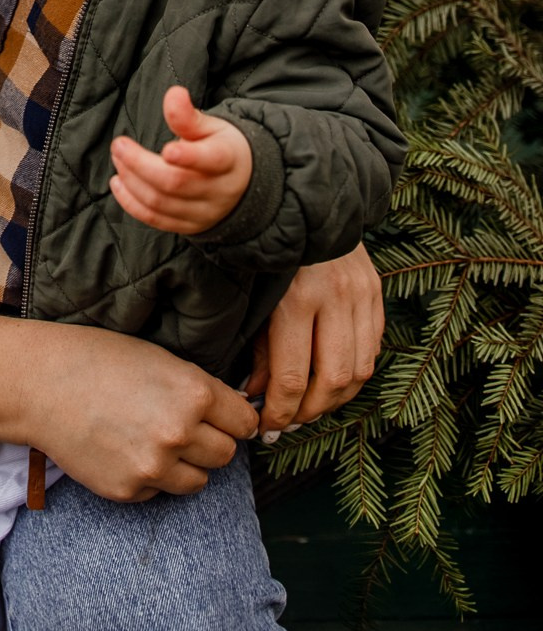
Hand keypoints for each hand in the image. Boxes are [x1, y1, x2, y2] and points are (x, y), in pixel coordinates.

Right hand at [0, 312, 257, 502]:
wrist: (41, 383)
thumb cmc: (98, 359)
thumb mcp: (159, 359)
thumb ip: (197, 389)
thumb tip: (233, 412)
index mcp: (193, 392)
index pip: (244, 421)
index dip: (235, 418)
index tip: (225, 418)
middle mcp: (180, 433)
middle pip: (226, 454)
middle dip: (211, 441)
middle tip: (183, 427)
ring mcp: (155, 466)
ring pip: (199, 480)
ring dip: (186, 465)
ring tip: (154, 440)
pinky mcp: (130, 490)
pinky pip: (159, 492)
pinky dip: (150, 477)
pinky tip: (125, 450)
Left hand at [108, 86, 252, 234]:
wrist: (242, 184)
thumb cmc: (221, 147)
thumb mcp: (212, 127)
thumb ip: (189, 115)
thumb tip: (173, 94)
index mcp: (228, 160)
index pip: (210, 160)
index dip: (188, 157)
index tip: (166, 149)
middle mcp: (217, 191)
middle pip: (176, 183)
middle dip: (141, 165)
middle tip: (118, 145)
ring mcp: (203, 212)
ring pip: (161, 203)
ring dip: (132, 180)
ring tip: (118, 158)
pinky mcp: (188, 226)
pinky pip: (155, 219)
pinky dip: (131, 203)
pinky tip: (118, 182)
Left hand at [244, 242, 384, 434]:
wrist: (308, 202)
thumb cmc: (268, 253)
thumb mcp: (253, 296)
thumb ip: (258, 349)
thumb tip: (257, 396)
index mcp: (295, 298)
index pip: (292, 378)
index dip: (279, 412)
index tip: (266, 428)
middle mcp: (334, 298)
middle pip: (332, 381)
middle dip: (309, 412)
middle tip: (288, 423)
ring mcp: (361, 295)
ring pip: (360, 372)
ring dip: (335, 400)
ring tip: (310, 408)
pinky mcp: (376, 293)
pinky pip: (372, 350)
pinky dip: (354, 373)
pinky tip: (332, 379)